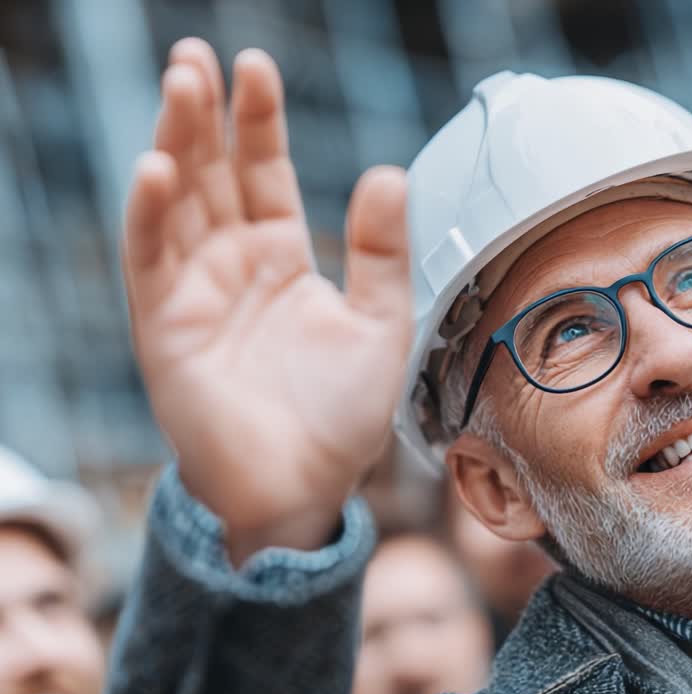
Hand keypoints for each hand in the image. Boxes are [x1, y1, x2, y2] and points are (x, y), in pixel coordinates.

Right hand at [123, 39, 412, 563]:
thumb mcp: (381, 323)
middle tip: (198, 55)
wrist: (306, 489)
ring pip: (178, 202)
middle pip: (212, 173)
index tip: (257, 67)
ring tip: (182, 83)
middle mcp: (233, 265)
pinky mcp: (164, 327)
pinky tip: (158, 168)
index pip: (264, 173)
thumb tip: (390, 170)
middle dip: (204, 113)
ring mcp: (194, 292)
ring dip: (175, 143)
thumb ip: (381, 251)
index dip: (258, 121)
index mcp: (283, 258)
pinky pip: (151, 260)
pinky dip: (151, 213)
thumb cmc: (342, 416)